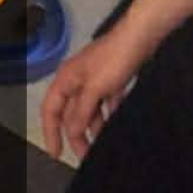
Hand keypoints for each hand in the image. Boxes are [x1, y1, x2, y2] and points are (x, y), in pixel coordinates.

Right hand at [40, 21, 157, 161]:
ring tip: (103, 144)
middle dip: (77, 134)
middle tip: (85, 155)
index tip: (57, 153)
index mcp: (66, 80)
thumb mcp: (94, 89)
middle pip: (71, 113)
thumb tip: (71, 131)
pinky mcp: (112, 79)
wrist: (141, 37)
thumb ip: (81, 112)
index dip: (51, 133)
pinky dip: (109, 113)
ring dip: (95, 126)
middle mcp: (77, 80)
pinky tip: (117, 124)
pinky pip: (106, 102)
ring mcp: (95, 79)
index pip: (50, 111)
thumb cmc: (115, 57)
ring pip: (90, 109)